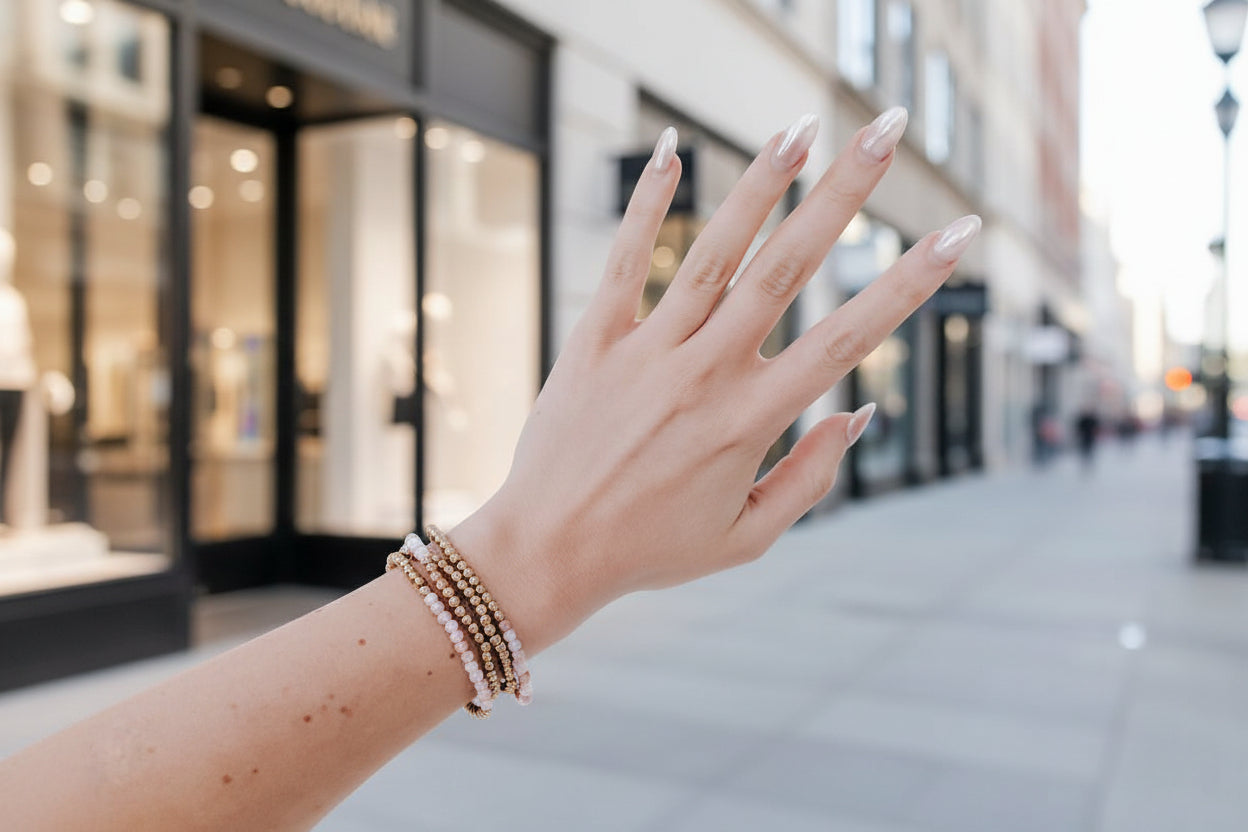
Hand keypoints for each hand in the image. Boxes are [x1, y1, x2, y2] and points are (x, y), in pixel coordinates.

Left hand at [452, 107, 979, 650]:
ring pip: (714, 254)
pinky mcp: (594, 341)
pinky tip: (670, 149)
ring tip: (803, 125)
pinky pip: (625, 261)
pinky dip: (646, 205)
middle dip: (844, 196)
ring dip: (761, 184)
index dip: (909, 282)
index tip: (957, 233)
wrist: (546, 551)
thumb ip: (809, 478)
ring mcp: (647, 352)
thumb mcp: (746, 538)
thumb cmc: (650, 550)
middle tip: (887, 132)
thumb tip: (859, 413)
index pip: (847, 339)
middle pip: (786, 269)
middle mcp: (705, 373)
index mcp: (751, 420)